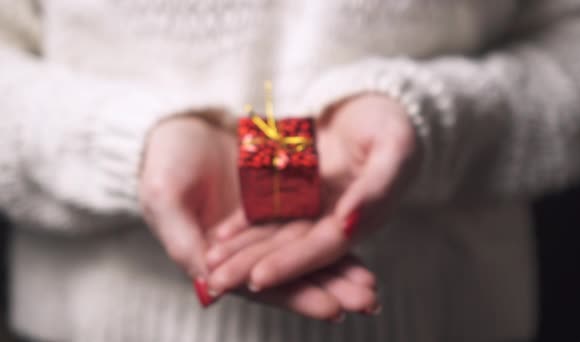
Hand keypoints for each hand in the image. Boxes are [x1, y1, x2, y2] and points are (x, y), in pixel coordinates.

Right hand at [139, 113, 379, 318]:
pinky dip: (335, 228)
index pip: (260, 285)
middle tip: (367, 301)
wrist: (177, 118)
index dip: (295, 297)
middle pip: (291, 274)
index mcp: (215, 256)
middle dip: (329, 288)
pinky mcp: (279, 195)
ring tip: (371, 285)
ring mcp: (264, 220)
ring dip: (339, 267)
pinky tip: (360, 238)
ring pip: (306, 249)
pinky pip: (311, 216)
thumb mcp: (164, 198)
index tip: (333, 309)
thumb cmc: (163, 158)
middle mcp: (245, 245)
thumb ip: (184, 244)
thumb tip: (211, 288)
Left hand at [207, 94, 414, 302]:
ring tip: (210, 265)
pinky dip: (244, 225)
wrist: (370, 99)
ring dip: (243, 251)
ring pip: (275, 235)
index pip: (325, 247)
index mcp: (363, 216)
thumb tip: (349, 223)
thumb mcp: (395, 146)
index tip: (258, 279)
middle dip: (255, 267)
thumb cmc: (391, 121)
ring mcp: (312, 206)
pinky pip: (266, 212)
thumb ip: (378, 187)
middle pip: (293, 248)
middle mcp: (334, 218)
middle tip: (219, 283)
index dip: (294, 264)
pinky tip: (219, 236)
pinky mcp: (296, 191)